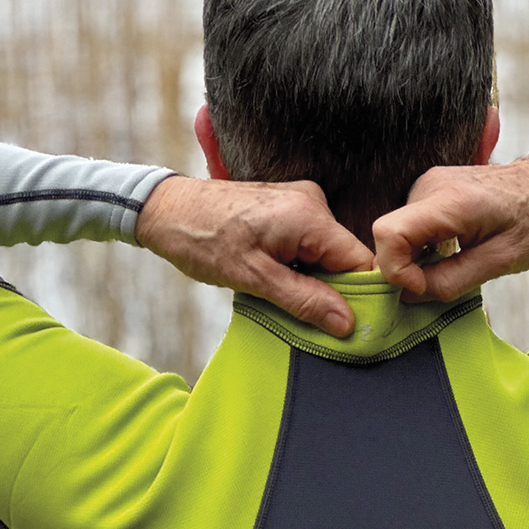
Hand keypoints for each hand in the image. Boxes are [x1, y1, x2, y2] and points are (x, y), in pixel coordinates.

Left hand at [137, 175, 374, 337]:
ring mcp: (300, 201)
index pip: (361, 261)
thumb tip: (346, 323)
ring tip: (280, 291)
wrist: (166, 210)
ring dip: (312, 279)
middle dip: (333, 290)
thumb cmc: (202, 240)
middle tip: (312, 318)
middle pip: (344, 258)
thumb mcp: (254, 279)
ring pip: (326, 253)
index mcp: (310, 216)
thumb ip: (304, 301)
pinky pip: (309, 243)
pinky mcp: (287, 207)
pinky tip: (275, 275)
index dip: (362, 296)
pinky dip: (299, 265)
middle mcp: (312, 202)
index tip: (355, 327)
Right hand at [371, 151, 528, 302]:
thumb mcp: (500, 262)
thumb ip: (451, 281)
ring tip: (455, 262)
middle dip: (407, 269)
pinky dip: (422, 248)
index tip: (423, 287)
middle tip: (442, 281)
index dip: (396, 270)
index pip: (389, 234)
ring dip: (416, 260)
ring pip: (398, 235)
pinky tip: (451, 251)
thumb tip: (409, 295)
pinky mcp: (429, 189)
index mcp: (451, 201)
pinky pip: (409, 227)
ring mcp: (426, 184)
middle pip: (390, 237)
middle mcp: (429, 186)